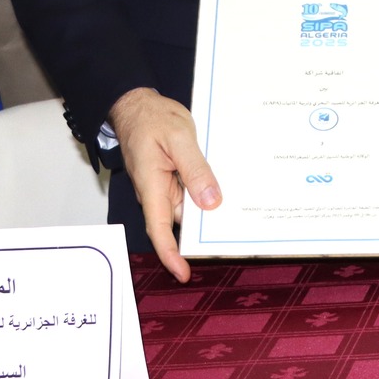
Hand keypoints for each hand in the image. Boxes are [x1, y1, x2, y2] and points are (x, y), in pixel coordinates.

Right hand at [110, 87, 220, 283]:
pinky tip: (228, 189)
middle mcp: (158, 192)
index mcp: (152, 187)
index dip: (171, 254)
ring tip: (240, 214)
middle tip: (232, 238)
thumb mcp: (179, 139)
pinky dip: (207, 192)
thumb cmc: (152, 119)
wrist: (138, 105)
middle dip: (201, 234)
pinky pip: (192, 191)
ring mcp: (166, 185)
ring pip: (189, 207)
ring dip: (208, 211)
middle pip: (180, 222)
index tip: (183, 273)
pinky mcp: (175, 177)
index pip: (159, 230)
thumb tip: (210, 201)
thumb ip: (195, 169)